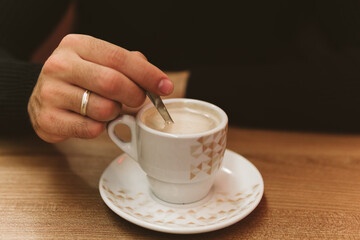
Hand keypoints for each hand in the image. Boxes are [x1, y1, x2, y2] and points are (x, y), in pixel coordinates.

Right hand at [28, 34, 172, 142]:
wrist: (43, 96)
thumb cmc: (80, 78)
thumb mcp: (100, 62)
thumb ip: (129, 65)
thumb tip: (159, 81)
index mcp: (77, 45)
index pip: (119, 58)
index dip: (147, 74)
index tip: (166, 87)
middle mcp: (60, 65)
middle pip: (113, 83)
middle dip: (135, 96)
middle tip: (138, 101)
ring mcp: (50, 93)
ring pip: (104, 109)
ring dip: (115, 113)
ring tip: (107, 108)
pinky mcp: (47, 119)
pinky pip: (91, 129)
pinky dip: (100, 129)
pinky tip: (93, 120)